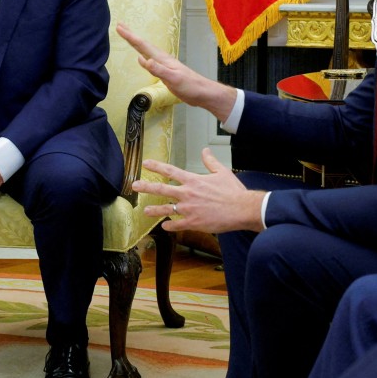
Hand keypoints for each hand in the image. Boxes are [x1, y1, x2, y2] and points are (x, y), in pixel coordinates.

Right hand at [116, 22, 236, 122]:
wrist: (203, 93)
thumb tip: (141, 59)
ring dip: (137, 43)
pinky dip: (143, 55)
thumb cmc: (190, 86)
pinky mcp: (166, 71)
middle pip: (144, 45)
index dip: (130, 37)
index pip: (143, 46)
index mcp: (163, 59)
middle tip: (120, 26)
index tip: (119, 28)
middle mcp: (162, 59)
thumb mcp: (173, 79)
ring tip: (129, 37)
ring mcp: (164, 65)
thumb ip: (158, 69)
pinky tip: (142, 57)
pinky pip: (150, 59)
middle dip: (131, 36)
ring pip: (147, 51)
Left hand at [133, 147, 265, 233]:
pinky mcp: (194, 222)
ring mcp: (189, 209)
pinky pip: (178, 225)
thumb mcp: (222, 172)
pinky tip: (165, 227)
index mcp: (193, 180)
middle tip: (134, 186)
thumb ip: (210, 161)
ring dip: (154, 210)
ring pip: (166, 209)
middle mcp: (188, 193)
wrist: (242, 209)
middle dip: (146, 187)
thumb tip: (205, 150)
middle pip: (162, 189)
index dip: (157, 166)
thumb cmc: (233, 191)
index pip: (171, 171)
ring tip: (144, 211)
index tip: (145, 163)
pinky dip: (170, 226)